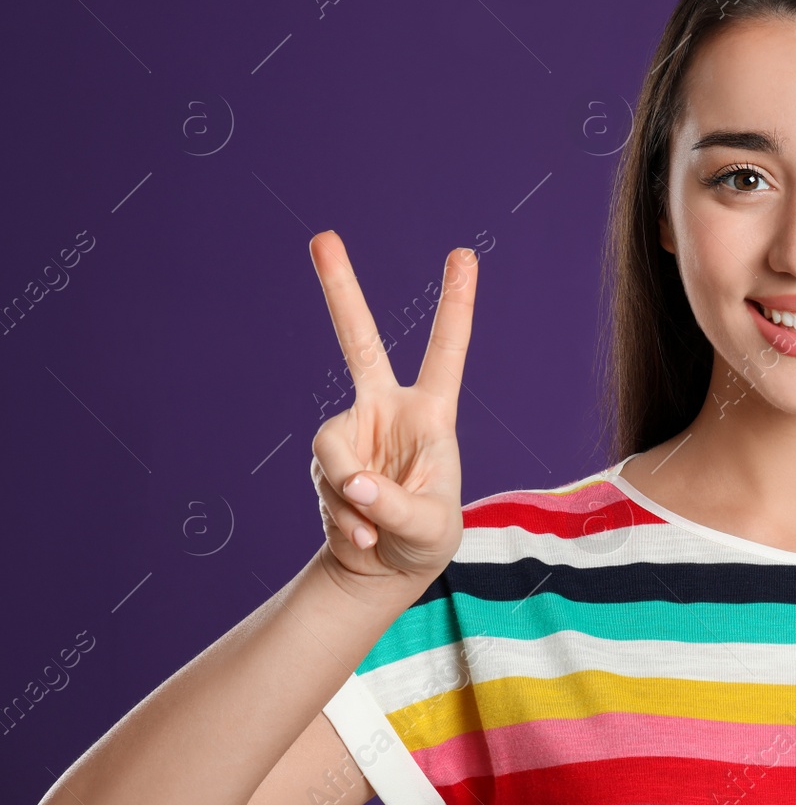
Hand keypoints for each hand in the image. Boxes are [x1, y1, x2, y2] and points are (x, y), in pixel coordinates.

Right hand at [306, 230, 476, 594]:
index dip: (456, 304)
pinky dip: (342, 517)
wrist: (384, 567)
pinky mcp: (325, 462)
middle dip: (339, 290)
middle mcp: (387, 410)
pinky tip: (362, 535)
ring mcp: (352, 432)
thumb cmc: (425, 539)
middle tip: (321, 237)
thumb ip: (394, 506)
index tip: (465, 254)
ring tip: (373, 527)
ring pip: (332, 449)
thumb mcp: (429, 529)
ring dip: (350, 497)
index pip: (446, 351)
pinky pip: (325, 483)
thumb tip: (354, 483)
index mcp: (431, 412)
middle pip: (358, 342)